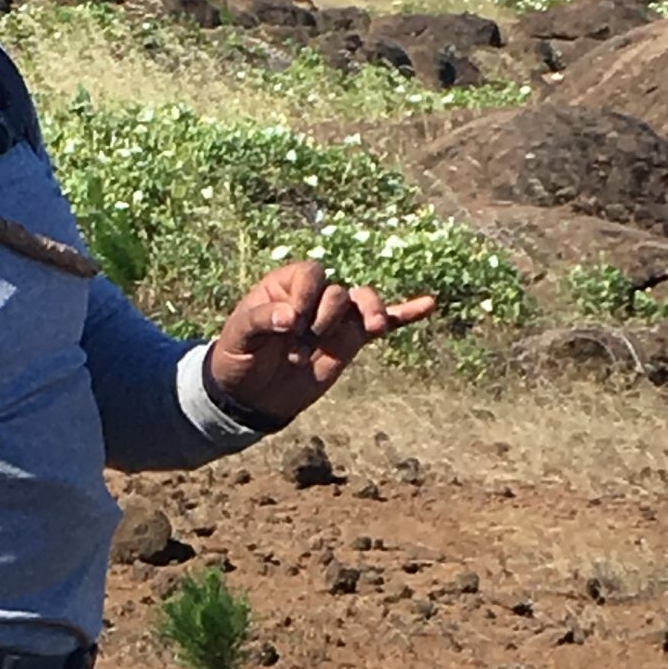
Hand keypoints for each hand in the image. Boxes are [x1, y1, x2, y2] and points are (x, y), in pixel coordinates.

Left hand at [207, 260, 437, 422]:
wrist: (249, 394)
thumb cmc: (239, 356)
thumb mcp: (238, 336)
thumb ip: (261, 320)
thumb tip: (289, 318)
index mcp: (286, 285)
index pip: (311, 274)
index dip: (306, 295)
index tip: (290, 325)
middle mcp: (315, 296)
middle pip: (339, 291)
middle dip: (326, 318)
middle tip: (301, 347)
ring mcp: (336, 319)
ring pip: (364, 303)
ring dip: (370, 313)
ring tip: (373, 327)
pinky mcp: (350, 341)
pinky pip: (382, 324)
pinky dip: (404, 314)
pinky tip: (428, 304)